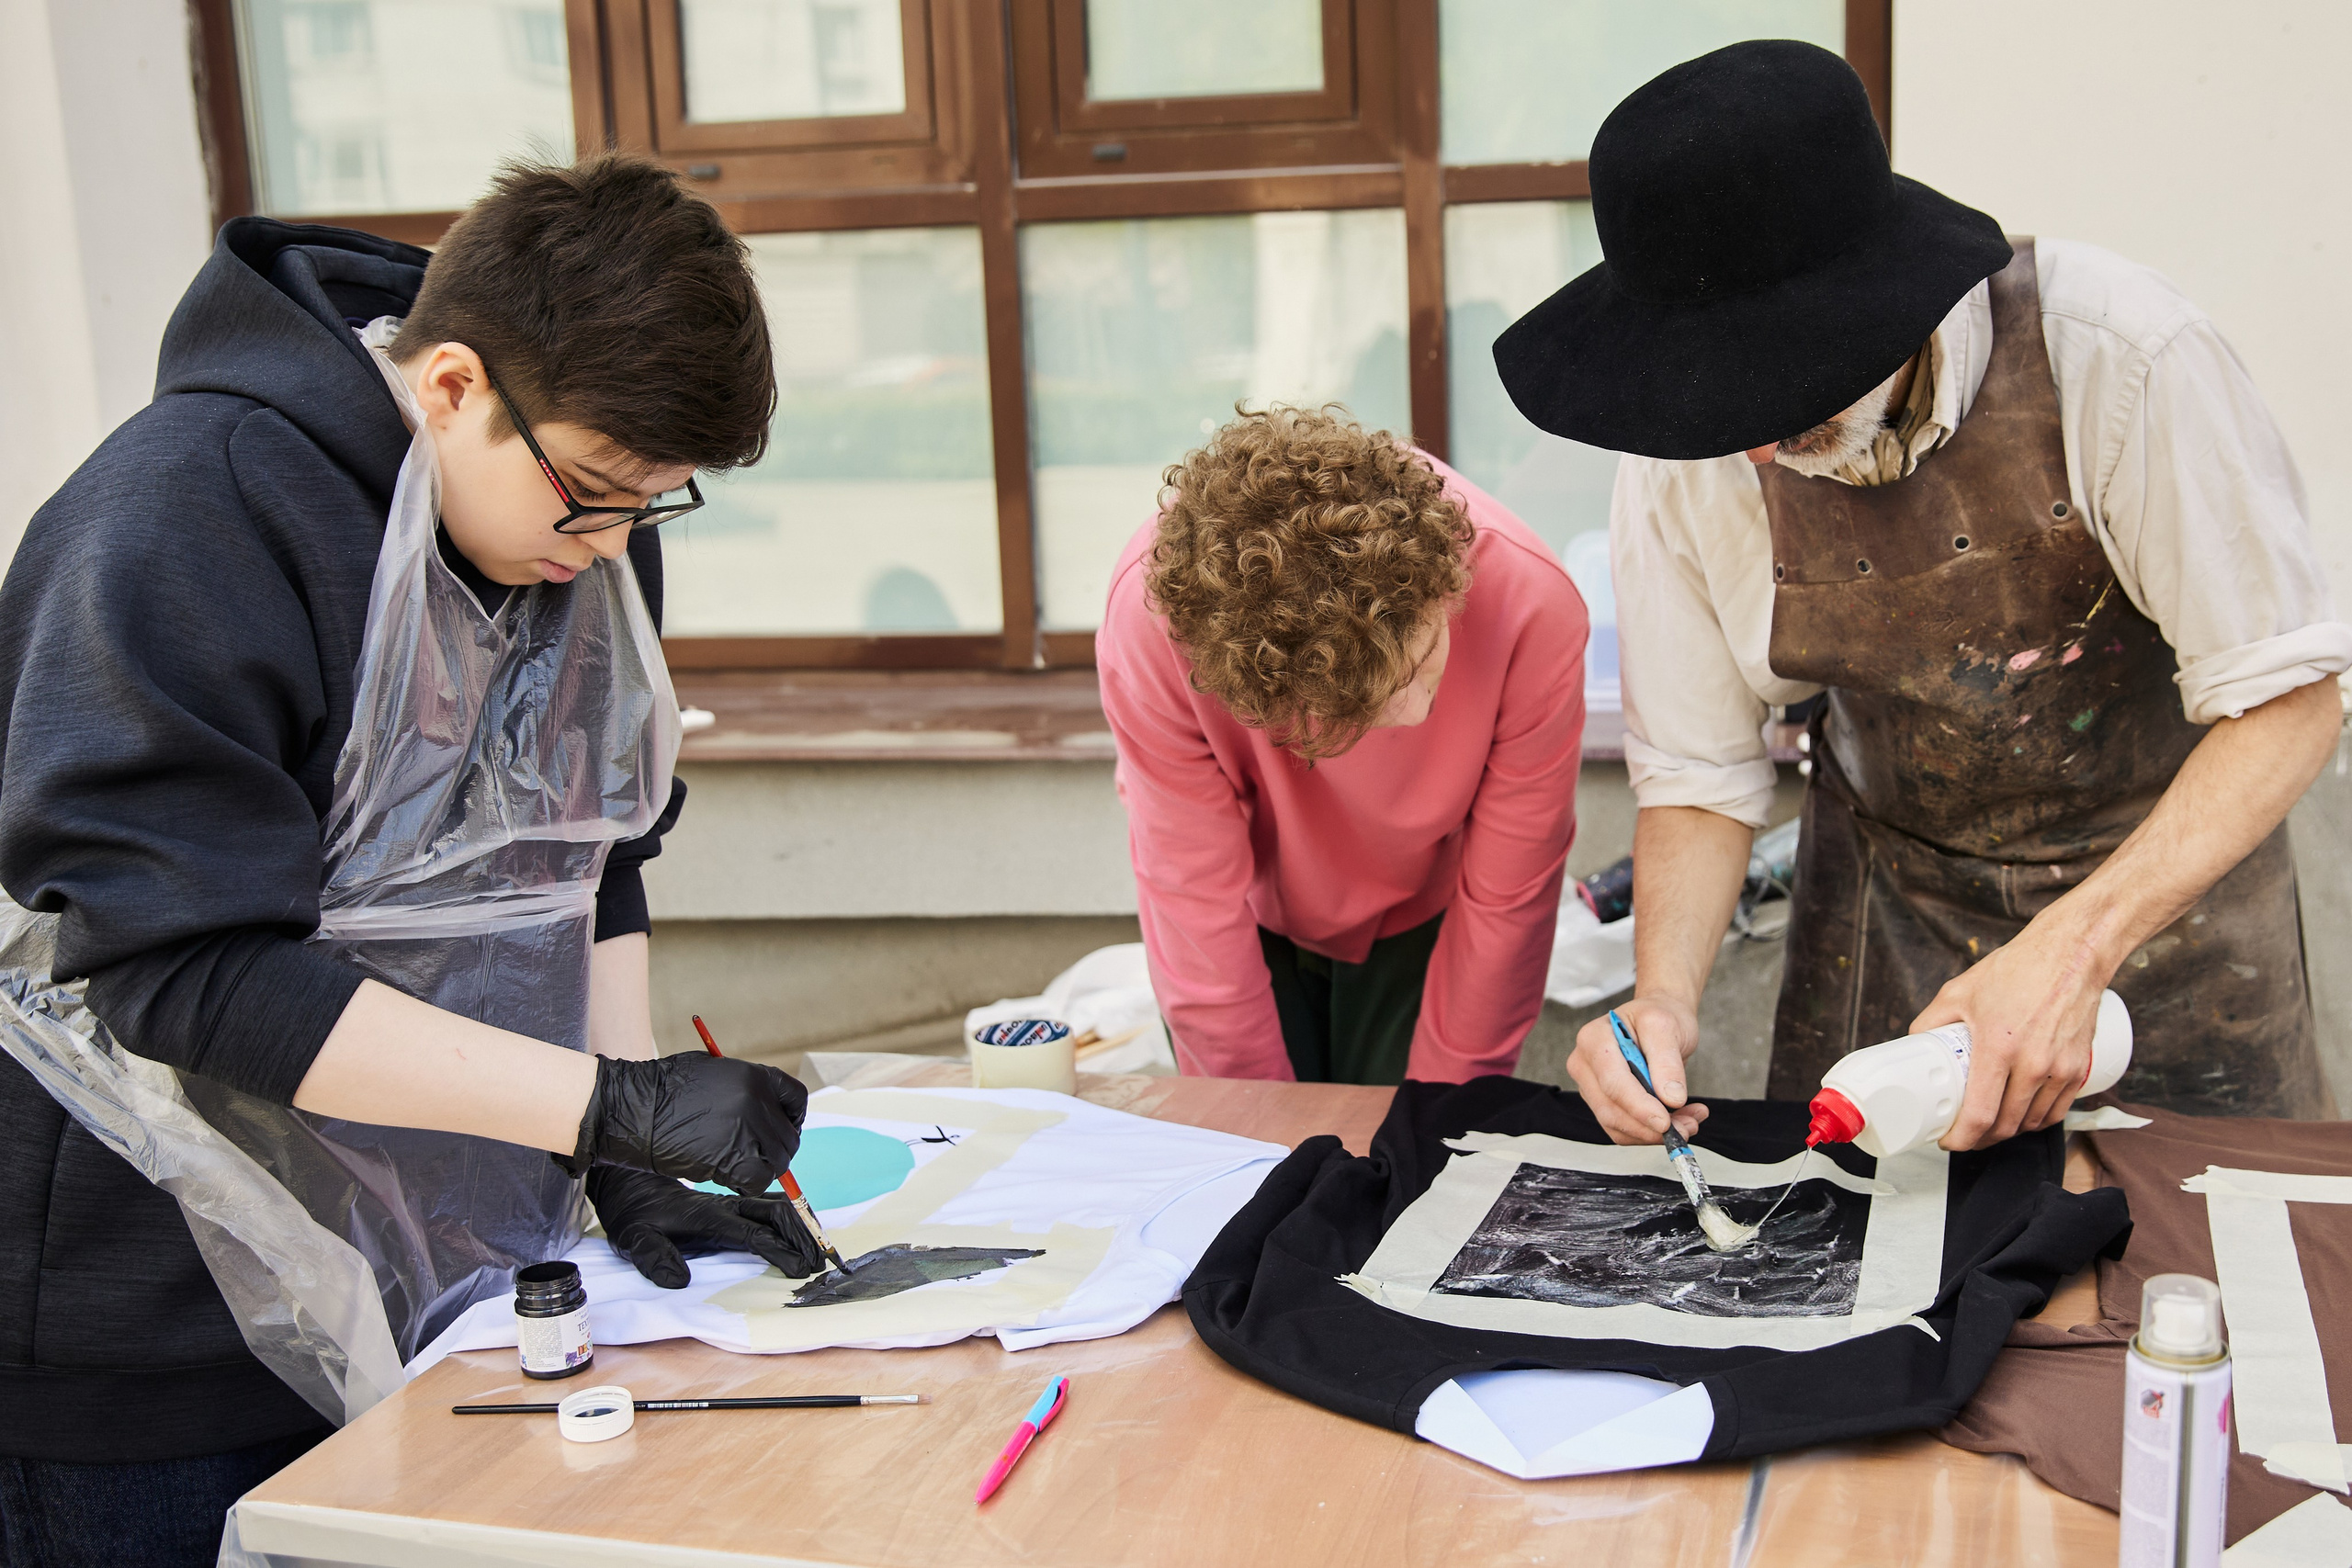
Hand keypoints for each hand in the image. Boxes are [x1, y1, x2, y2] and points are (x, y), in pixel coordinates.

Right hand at [554, 1052, 806, 1193]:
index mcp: (754, 1076)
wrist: (632, 1107)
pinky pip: (758, 1181)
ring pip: (778, 1161)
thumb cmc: (661, 1088)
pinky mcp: (729, 1158)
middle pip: (788, 1135)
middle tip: (756, 1156)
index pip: (796, 1099)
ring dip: (764, 1169)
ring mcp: (745, 1130)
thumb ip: (742, 1087)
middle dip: (776, 1149)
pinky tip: (731, 1178)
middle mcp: (756, 1101)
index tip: (780, 1127)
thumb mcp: (711, 1070)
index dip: (791, 1117)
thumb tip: (764, 1109)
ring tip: (740, 1167)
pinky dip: (748, 1184)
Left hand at [586, 1166, 822, 1288]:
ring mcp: (730, 1202)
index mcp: (707, 1217)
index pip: (753, 1234)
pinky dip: (793, 1214)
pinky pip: (770, 1204)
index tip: (800, 1270)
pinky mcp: (731, 1202)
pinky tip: (803, 1228)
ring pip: (778, 1205)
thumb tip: (680, 1280)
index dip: (780, 1251)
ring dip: (802, 1224)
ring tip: (820, 1247)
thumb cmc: (634, 1216)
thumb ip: (655, 1258)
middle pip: (776, 1213)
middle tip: (820, 1262)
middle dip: (802, 1237)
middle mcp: (725, 1206)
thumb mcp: (634, 1239)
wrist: (628, 1186)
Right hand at [1567, 997, 1708, 1144]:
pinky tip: (1679, 1119)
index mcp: (1593, 1039)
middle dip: (1650, 1126)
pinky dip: (1651, 1132)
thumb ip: (1667, 1061)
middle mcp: (1585, 1065)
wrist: (1658, 1022)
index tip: (1665, 1121)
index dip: (1638, 1106)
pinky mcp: (1604, 1103)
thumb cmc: (1658, 1016)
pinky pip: (1624, 1130)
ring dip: (1653, 1133)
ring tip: (1690, 1121)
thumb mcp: (1666, 1027)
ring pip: (1617, 1126)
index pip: (1612, 1083)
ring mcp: (1591, 1086)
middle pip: (1611, 1110)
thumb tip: (1670, 1098)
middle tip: (1688, 1125)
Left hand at [1912, 925, 2105, 1150]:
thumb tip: (1914, 1045)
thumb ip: (1931, 1021)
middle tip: (1965, 1133)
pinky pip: (2056, 1111)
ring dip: (2008, 1131)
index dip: (1962, 1138)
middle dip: (1981, 1138)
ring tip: (1989, 1123)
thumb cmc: (2017, 969)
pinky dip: (2036, 1120)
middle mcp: (2032, 1063)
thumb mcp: (1959, 991)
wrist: (2071, 954)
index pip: (1981, 1115)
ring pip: (2031, 1122)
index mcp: (1998, 1047)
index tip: (1948, 1140)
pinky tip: (2020, 1113)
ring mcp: (2060, 1069)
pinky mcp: (2079, 1068)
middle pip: (2006, 1126)